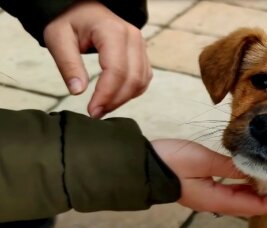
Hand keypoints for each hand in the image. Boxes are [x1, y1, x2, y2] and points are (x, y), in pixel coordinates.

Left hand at [43, 0, 151, 118]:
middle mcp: (133, 37)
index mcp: (112, 31)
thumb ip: (68, 64)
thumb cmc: (70, 21)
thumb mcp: (58, 38)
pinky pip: (143, 79)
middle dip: (115, 101)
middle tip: (95, 113)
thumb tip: (78, 91)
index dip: (106, 95)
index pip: (116, 70)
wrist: (83, 9)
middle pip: (133, 79)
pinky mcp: (142, 54)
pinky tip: (114, 98)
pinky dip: (131, 92)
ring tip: (103, 107)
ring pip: (141, 81)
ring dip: (123, 99)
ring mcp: (140, 45)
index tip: (92, 111)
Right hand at [151, 139, 266, 216]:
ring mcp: (205, 197)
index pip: (247, 206)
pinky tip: (246, 177)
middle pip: (244, 205)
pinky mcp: (200, 189)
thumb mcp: (204, 161)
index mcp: (214, 200)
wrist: (141, 164)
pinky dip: (240, 187)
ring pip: (236, 198)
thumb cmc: (171, 162)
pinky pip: (226, 192)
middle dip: (263, 199)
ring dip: (252, 193)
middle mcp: (212, 203)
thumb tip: (252, 168)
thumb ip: (229, 166)